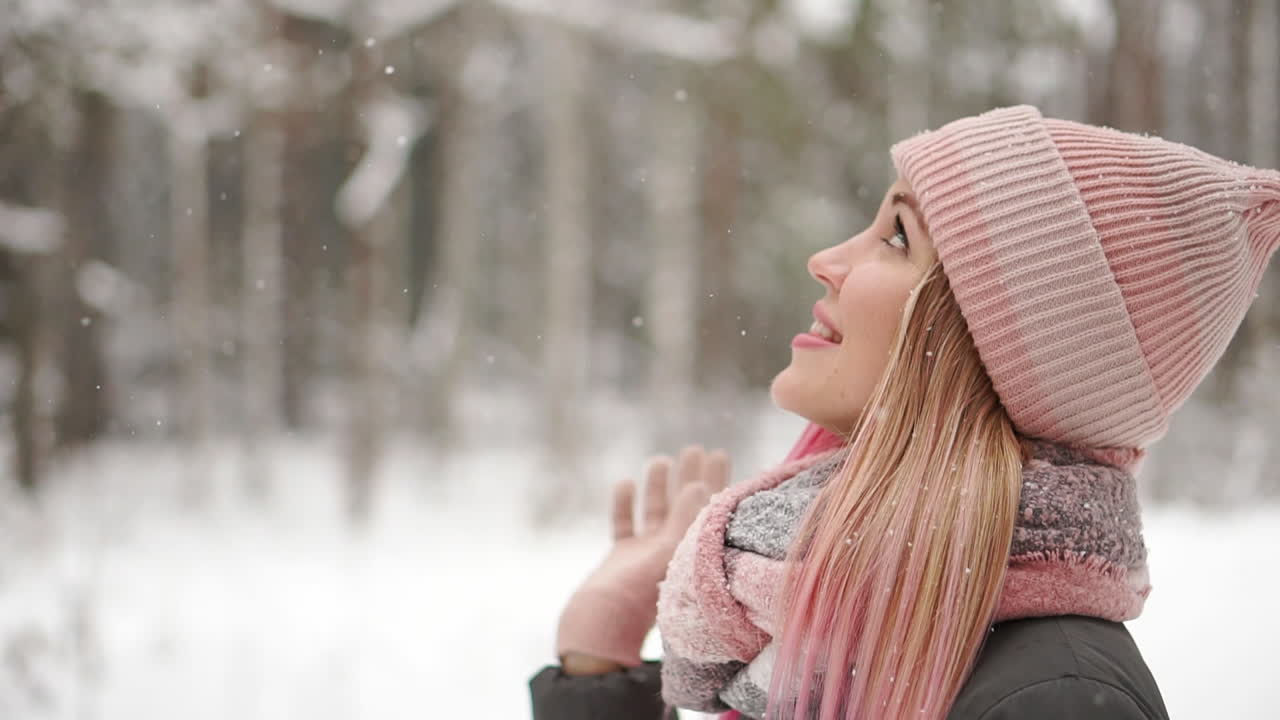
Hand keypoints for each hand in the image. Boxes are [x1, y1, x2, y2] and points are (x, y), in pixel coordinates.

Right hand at [556, 446, 729, 671]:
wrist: (595, 632)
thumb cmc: (634, 602)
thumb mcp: (666, 558)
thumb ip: (684, 521)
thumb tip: (700, 485)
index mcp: (690, 558)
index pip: (709, 512)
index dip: (715, 482)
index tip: (719, 454)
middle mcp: (670, 556)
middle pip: (683, 510)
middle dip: (690, 478)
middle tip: (695, 449)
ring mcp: (643, 559)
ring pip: (653, 515)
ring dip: (658, 487)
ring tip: (662, 459)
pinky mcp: (618, 562)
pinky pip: (623, 527)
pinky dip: (624, 505)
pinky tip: (625, 483)